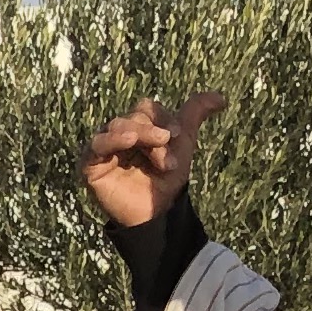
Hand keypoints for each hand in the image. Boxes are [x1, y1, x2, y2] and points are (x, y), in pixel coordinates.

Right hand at [80, 92, 223, 227]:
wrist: (156, 212)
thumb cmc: (166, 179)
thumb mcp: (182, 143)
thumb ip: (195, 115)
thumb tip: (221, 98)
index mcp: (136, 126)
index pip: (145, 108)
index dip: (162, 118)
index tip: (176, 136)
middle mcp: (116, 134)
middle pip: (133, 118)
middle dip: (154, 134)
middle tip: (168, 159)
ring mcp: (102, 148)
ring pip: (117, 127)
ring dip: (141, 137)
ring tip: (157, 159)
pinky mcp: (90, 165)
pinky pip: (97, 145)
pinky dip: (113, 140)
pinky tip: (129, 141)